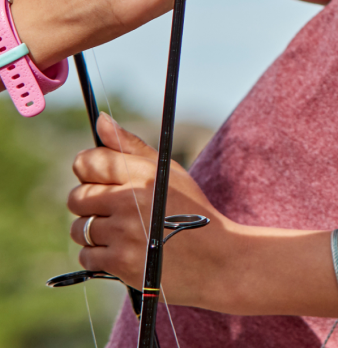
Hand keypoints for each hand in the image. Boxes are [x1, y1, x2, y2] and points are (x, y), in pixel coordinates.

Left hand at [68, 114, 233, 308]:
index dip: (90, 171)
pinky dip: (99, 255)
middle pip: (76, 197)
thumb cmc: (191, 210)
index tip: (102, 180)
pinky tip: (123, 250)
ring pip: (79, 228)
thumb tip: (100, 120)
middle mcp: (130, 200)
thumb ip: (130, 146)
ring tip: (121, 232)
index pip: (87, 162)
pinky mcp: (120, 262)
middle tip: (114, 210)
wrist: (216, 258)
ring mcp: (123, 232)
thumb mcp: (169, 172)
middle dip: (89, 204)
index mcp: (143, 173)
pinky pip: (86, 255)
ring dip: (93, 232)